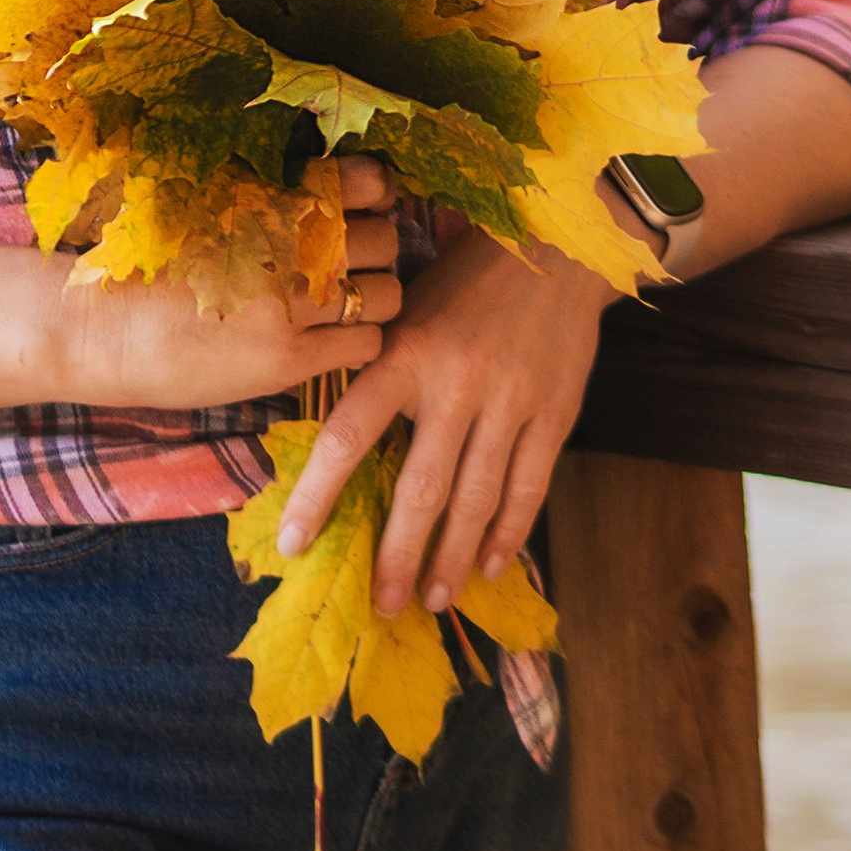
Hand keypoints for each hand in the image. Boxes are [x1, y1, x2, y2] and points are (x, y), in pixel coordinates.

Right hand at [53, 160, 401, 412]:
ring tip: (349, 301)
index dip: (377, 191)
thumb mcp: (209, 204)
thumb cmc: (151, 262)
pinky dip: (360, 340)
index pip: (365, 180)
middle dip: (377, 247)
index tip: (369, 203)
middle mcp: (287, 247)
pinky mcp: (287, 360)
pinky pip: (365, 345)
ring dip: (377, 296)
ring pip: (386, 294)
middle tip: (356, 259)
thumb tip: (333, 187)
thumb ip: (269, 193)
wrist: (103, 326)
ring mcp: (291, 306)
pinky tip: (332, 337)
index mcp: (269, 199)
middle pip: (383, 238)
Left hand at [274, 226, 604, 619]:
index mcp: (405, 351)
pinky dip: (509, 533)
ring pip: (475, 500)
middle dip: (396, 555)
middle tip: (381, 604)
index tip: (294, 544)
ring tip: (432, 599)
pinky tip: (491, 565)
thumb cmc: (466, 279)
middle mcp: (455, 381)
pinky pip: (529, 487)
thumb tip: (342, 447)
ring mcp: (510, 400)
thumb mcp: (409, 309)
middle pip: (418, 489)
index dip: (318, 495)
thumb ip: (383, 371)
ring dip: (451, 558)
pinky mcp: (555, 412)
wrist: (556, 245)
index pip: (349, 434)